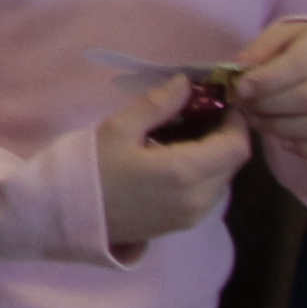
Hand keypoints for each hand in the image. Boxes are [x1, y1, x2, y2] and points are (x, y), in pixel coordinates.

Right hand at [97, 70, 251, 249]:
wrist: (70, 216)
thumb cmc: (91, 170)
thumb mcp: (119, 128)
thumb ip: (158, 104)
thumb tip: (187, 83)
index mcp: (185, 171)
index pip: (236, 145)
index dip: (236, 121)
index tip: (220, 102)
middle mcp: (198, 198)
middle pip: (234, 163)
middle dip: (225, 135)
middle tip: (201, 114)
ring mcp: (193, 215)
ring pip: (224, 179)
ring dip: (216, 156)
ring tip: (187, 137)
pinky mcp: (184, 224)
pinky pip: (210, 194)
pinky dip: (206, 174)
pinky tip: (178, 162)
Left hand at [232, 14, 306, 166]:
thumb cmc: (303, 47)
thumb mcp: (280, 36)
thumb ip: (258, 51)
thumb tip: (237, 71)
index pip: (298, 65)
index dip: (265, 81)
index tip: (240, 89)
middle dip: (267, 106)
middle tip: (244, 106)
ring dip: (280, 129)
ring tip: (257, 120)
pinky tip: (284, 142)